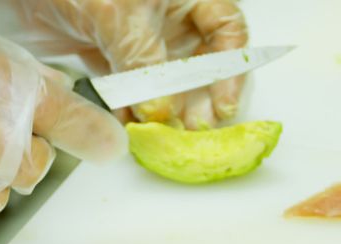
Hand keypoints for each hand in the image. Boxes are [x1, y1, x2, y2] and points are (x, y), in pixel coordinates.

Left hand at [17, 0, 248, 128]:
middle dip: (199, 96)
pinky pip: (129, 84)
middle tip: (195, 127)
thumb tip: (162, 107)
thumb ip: (145, 61)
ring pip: (163, 79)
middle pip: (199, 61)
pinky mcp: (109, 49)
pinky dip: (130, 105)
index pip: (227, 31)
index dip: (231, 68)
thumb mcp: (122, 15)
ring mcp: (139, 34)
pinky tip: (129, 123)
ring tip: (163, 133)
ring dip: (164, 108)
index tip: (224, 101)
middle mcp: (168, 14)